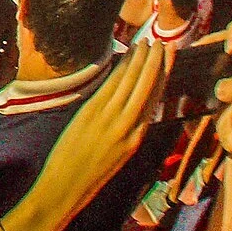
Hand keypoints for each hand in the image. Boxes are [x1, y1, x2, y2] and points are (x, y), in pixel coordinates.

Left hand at [27, 40, 168, 216]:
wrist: (66, 186)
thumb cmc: (87, 171)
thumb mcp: (115, 153)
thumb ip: (123, 130)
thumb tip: (125, 105)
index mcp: (135, 139)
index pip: (153, 103)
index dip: (161, 80)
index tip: (165, 62)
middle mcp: (128, 129)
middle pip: (146, 90)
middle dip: (155, 65)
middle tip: (162, 44)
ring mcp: (111, 121)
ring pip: (132, 86)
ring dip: (141, 63)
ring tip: (147, 44)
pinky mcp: (93, 116)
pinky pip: (112, 89)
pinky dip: (121, 72)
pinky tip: (126, 59)